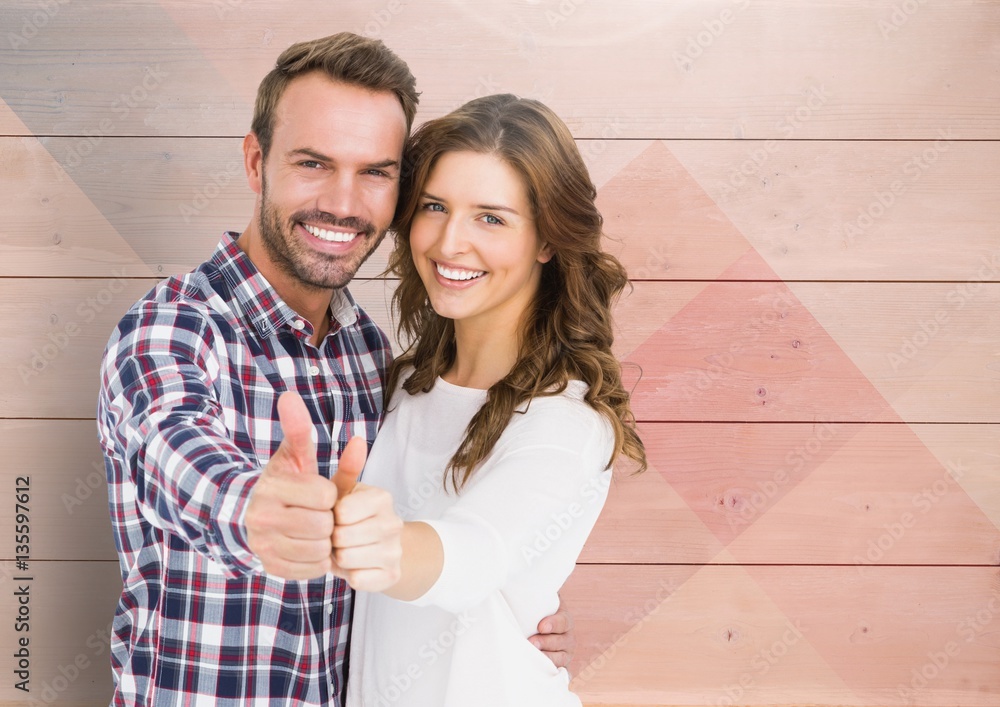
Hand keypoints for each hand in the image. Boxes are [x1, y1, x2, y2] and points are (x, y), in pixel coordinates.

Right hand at [245, 391, 337, 579]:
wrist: (249, 516)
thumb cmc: (283, 483)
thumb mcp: (292, 456)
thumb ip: (299, 430)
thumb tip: (290, 396)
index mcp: (272, 487)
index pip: (325, 494)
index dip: (328, 493)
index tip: (319, 492)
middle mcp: (262, 517)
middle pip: (324, 524)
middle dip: (328, 518)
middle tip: (318, 513)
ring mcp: (264, 545)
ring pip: (320, 549)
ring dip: (325, 540)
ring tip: (314, 529)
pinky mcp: (270, 568)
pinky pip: (313, 569)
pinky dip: (318, 560)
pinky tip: (309, 546)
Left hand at [330, 437, 403, 591]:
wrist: (381, 548)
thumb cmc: (353, 516)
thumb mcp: (346, 492)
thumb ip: (347, 468)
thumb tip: (357, 439)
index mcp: (382, 498)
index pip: (340, 513)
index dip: (330, 518)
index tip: (336, 517)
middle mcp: (394, 523)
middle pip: (342, 538)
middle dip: (333, 540)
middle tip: (338, 537)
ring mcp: (395, 551)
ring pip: (347, 560)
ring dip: (339, 558)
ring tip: (345, 550)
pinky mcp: (392, 576)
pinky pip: (357, 580)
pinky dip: (350, 575)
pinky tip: (356, 565)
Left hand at [529, 594, 574, 669]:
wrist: (537, 627)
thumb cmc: (534, 613)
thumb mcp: (536, 602)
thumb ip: (530, 592)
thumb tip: (509, 575)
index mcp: (564, 618)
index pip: (563, 620)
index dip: (554, 623)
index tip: (541, 625)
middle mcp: (568, 636)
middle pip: (563, 641)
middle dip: (547, 642)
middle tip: (531, 642)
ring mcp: (565, 652)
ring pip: (561, 658)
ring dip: (547, 658)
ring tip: (533, 656)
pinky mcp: (561, 666)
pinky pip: (561, 673)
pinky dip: (553, 674)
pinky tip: (543, 674)